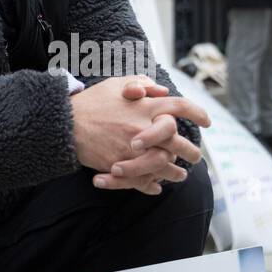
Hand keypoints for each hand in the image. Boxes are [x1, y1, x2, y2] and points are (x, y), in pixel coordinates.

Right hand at [71, 75, 209, 191]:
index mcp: (146, 106)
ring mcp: (133, 149)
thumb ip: (141, 84)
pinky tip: (156, 186)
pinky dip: (151, 185)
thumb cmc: (91, 103)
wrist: (65, 124)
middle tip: (195, 157)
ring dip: (175, 172)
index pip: (181, 107)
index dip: (197, 114)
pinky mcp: (120, 165)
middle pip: (179, 142)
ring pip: (164, 165)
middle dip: (191, 151)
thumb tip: (162, 92)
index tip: (207, 121)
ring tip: (179, 175)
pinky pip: (143, 180)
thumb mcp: (116, 84)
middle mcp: (144, 127)